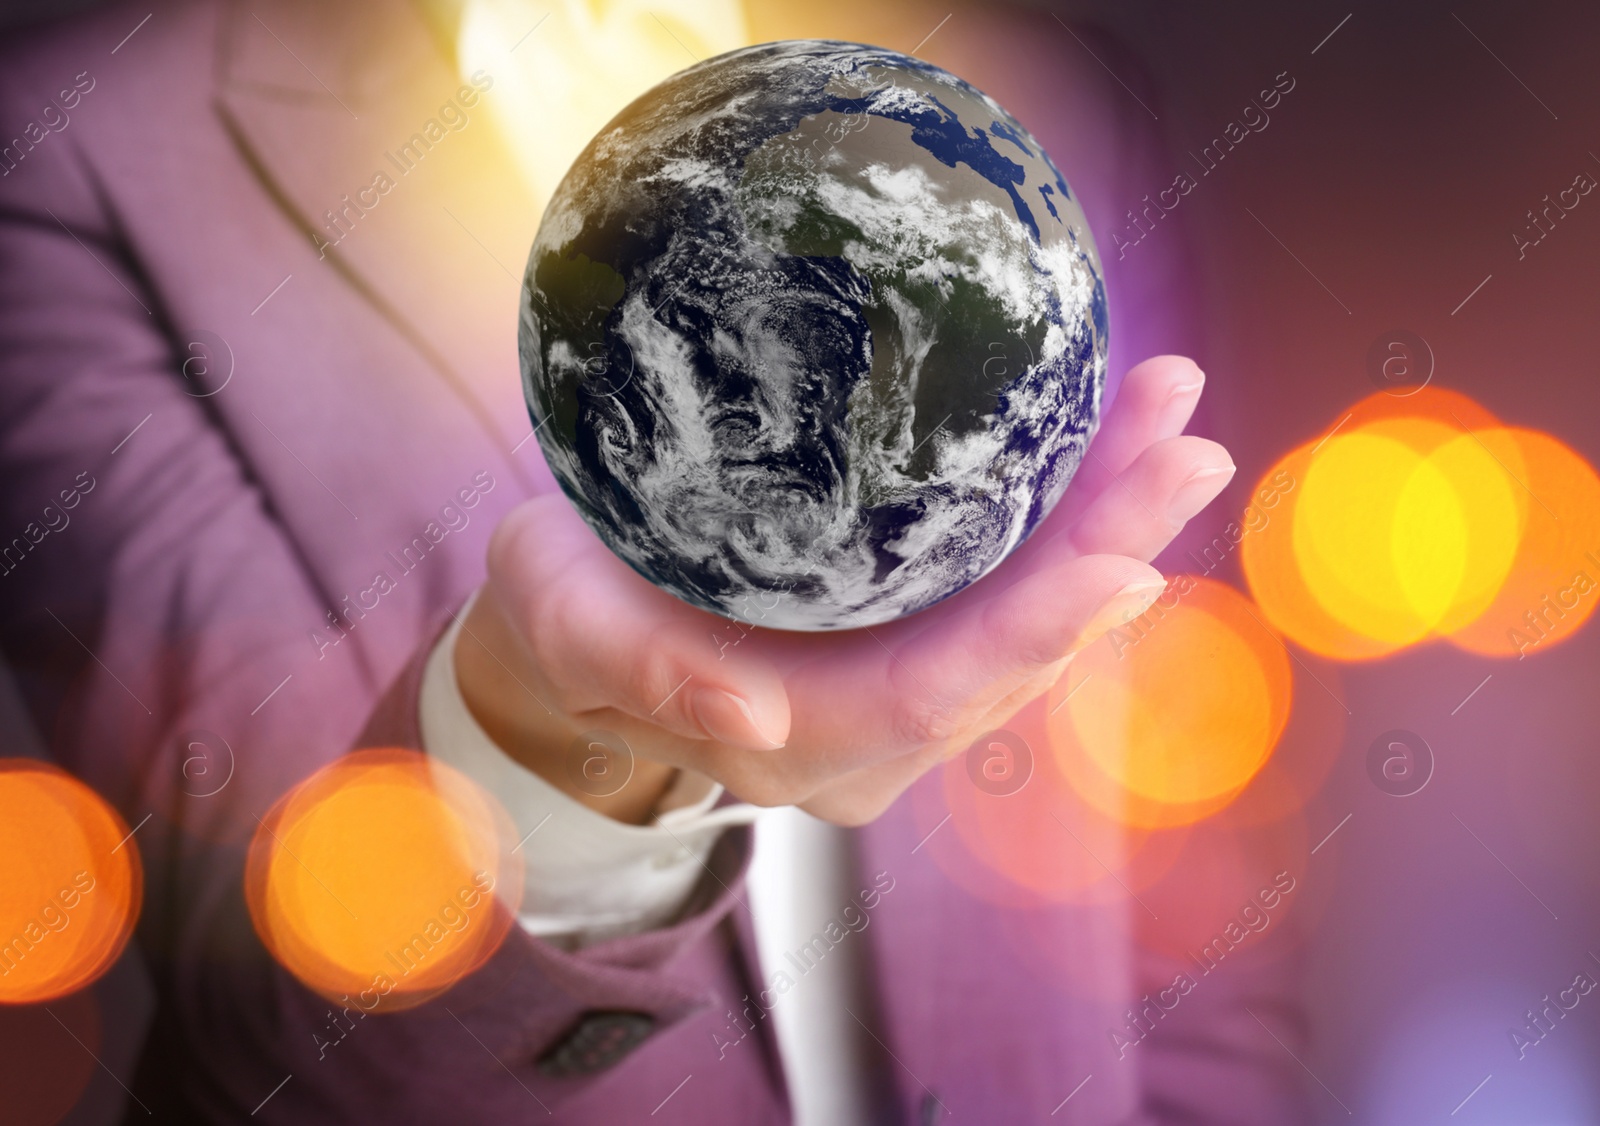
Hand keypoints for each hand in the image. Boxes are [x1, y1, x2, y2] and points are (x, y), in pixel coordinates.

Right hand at [455, 356, 1232, 825]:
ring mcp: (905, 676)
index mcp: (801, 746)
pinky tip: (1118, 438)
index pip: (933, 701)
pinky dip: (1068, 511)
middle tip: (1184, 451)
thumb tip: (756, 717)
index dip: (1028, 639)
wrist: (580, 620)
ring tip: (1169, 417)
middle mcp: (878, 730)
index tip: (1118, 566)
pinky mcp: (914, 620)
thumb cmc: (566, 616)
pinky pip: (1009, 578)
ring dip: (1108, 521)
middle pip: (1011, 654)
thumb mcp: (568, 629)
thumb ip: (645, 674)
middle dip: (1105, 557)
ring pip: (1027, 612)